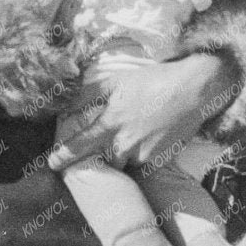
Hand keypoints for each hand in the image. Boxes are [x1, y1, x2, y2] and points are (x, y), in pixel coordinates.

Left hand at [48, 54, 238, 171]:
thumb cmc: (155, 81)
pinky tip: (151, 138)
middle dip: (102, 157)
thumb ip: (93, 93)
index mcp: (112, 122)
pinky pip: (144, 165)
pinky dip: (142, 155)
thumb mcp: (119, 80)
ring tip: (135, 136)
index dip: (65, 155)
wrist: (193, 90)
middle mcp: (125, 143)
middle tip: (111, 143)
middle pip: (104, 161)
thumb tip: (72, 100)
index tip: (52, 163)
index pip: (82, 144)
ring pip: (125, 163)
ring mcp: (143, 154)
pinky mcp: (160, 161)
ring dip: (124, 154)